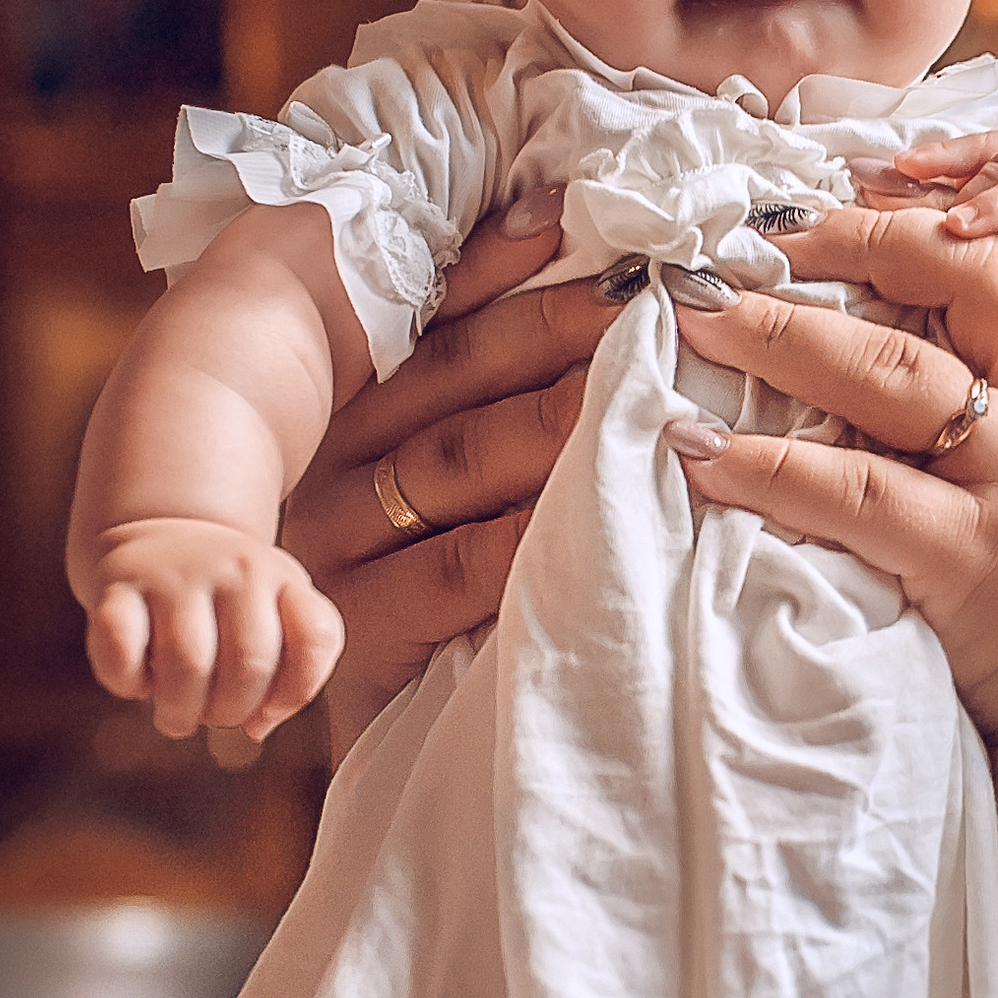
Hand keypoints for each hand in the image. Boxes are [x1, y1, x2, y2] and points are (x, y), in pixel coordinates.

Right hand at [83, 520, 344, 742]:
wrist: (163, 535)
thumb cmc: (229, 599)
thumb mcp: (279, 616)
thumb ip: (294, 671)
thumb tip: (257, 727)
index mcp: (283, 580)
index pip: (316, 637)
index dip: (294, 692)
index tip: (267, 708)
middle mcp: (235, 569)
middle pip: (249, 665)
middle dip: (230, 712)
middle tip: (211, 714)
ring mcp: (175, 574)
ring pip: (188, 663)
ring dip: (179, 711)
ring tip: (176, 713)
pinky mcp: (118, 586)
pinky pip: (120, 648)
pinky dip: (127, 683)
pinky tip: (137, 683)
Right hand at [280, 200, 615, 755]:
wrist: (402, 762)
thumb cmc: (452, 607)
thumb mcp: (465, 488)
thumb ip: (497, 389)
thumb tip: (571, 256)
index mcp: (357, 407)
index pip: (438, 318)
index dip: (516, 270)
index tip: (604, 235)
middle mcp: (335, 462)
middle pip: (460, 376)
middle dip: (567, 333)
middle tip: (663, 301)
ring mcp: (337, 543)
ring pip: (462, 458)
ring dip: (564, 420)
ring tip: (650, 389)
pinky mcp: (354, 624)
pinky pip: (461, 568)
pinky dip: (538, 536)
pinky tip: (607, 511)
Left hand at [666, 201, 997, 745]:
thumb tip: (873, 335)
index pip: (996, 258)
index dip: (897, 221)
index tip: (809, 217)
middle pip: (950, 280)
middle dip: (834, 247)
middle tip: (735, 249)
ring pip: (888, 374)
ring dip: (776, 339)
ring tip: (693, 323)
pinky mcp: (972, 558)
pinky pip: (852, 494)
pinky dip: (766, 467)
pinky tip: (703, 452)